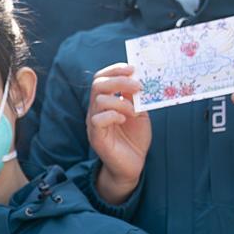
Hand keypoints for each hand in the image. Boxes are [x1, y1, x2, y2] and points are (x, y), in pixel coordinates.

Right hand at [86, 63, 151, 204]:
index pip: (101, 78)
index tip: (132, 69)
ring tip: (134, 110)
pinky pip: (98, 119)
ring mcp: (94, 123)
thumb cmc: (135, 139)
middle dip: (120, 81)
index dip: (115, 70)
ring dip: (121, 102)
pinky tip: (124, 120)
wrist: (132, 164)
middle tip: (138, 86)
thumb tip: (138, 80)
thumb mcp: (139, 112)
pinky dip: (113, 115)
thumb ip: (135, 98)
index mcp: (105, 101)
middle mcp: (96, 110)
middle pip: (98, 84)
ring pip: (99, 100)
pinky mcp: (96, 137)